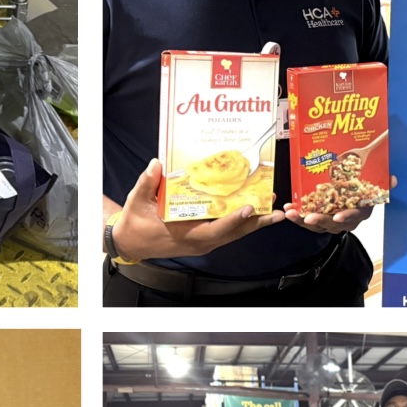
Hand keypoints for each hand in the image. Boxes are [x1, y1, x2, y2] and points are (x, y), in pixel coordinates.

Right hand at [108, 159, 285, 263]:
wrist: (130, 242)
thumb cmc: (134, 224)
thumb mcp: (136, 202)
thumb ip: (147, 183)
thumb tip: (156, 164)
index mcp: (184, 235)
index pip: (213, 231)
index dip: (232, 221)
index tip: (249, 208)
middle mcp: (198, 242)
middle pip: (232, 234)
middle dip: (256, 222)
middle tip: (276, 210)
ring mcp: (203, 242)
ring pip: (233, 235)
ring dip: (255, 224)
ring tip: (275, 212)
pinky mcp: (204, 239)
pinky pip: (228, 233)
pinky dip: (244, 224)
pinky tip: (257, 213)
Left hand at [284, 174, 397, 235]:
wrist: (354, 198)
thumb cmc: (363, 193)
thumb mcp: (375, 187)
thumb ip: (383, 183)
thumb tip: (393, 180)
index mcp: (360, 212)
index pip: (354, 216)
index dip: (346, 217)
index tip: (338, 216)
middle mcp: (346, 221)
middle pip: (332, 223)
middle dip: (319, 220)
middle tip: (307, 217)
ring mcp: (332, 223)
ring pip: (317, 225)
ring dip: (302, 219)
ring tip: (291, 213)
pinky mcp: (319, 222)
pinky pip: (307, 221)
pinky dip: (297, 216)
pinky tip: (288, 209)